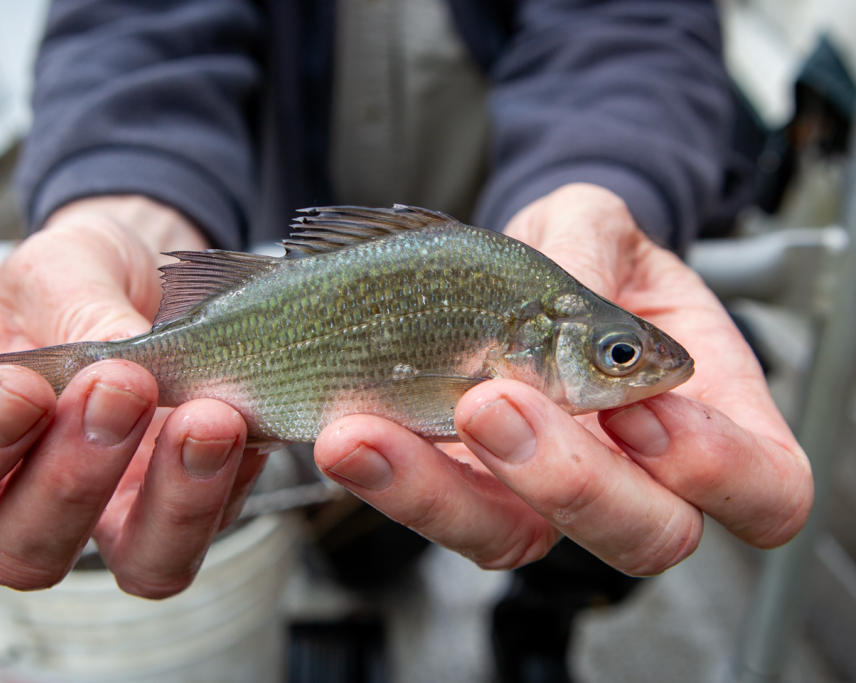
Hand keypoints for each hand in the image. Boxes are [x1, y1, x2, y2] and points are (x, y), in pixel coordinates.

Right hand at [0, 196, 265, 597]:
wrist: (152, 282)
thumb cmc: (77, 281)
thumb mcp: (59, 267)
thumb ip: (74, 305)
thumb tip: (125, 351)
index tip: (14, 388)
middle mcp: (27, 504)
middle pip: (24, 551)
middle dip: (73, 477)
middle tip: (121, 385)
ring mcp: (117, 517)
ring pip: (140, 565)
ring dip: (175, 499)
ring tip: (206, 416)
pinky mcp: (192, 508)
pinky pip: (216, 526)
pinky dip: (234, 478)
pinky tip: (242, 419)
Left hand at [314, 184, 812, 574]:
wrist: (510, 268)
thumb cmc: (582, 250)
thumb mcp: (595, 226)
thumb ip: (593, 250)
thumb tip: (571, 300)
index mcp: (706, 414)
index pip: (762, 487)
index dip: (719, 471)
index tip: (643, 410)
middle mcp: (634, 474)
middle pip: (643, 535)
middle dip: (568, 480)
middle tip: (493, 400)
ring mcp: (545, 494)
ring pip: (516, 538)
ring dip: (442, 492)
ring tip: (371, 429)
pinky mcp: (469, 490)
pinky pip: (438, 508)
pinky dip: (389, 477)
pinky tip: (346, 432)